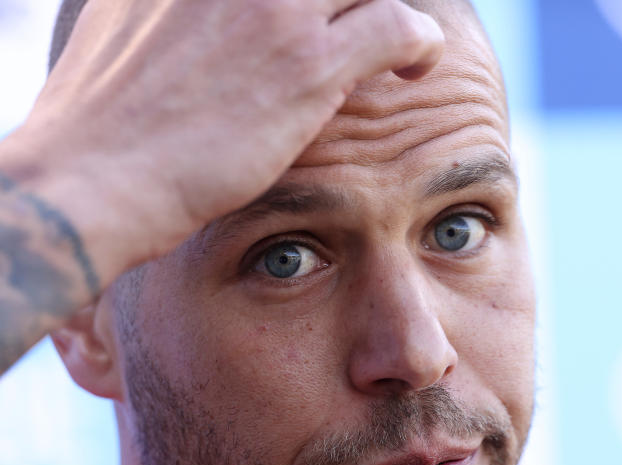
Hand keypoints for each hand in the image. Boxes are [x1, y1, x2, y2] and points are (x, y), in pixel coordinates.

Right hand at [9, 0, 443, 274]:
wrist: (91, 177)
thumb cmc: (107, 117)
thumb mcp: (130, 18)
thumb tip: (204, 6)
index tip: (328, 14)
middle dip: (352, 0)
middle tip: (360, 23)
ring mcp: (273, 7)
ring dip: (391, 9)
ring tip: (397, 43)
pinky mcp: (305, 62)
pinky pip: (398, 25)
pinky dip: (419, 43)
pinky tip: (412, 66)